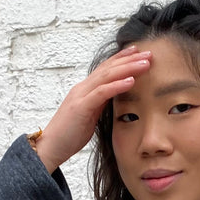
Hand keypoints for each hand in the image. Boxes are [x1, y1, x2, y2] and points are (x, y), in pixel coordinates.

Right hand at [33, 46, 152, 173]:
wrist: (51, 147)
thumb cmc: (69, 136)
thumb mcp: (89, 117)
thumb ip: (99, 105)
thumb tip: (112, 100)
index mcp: (85, 90)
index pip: (105, 69)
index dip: (122, 59)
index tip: (138, 53)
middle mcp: (82, 88)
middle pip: (109, 68)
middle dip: (130, 59)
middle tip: (149, 53)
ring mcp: (81, 96)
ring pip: (107, 76)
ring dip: (128, 68)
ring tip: (146, 63)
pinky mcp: (81, 107)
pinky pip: (102, 93)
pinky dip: (117, 85)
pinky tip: (131, 81)